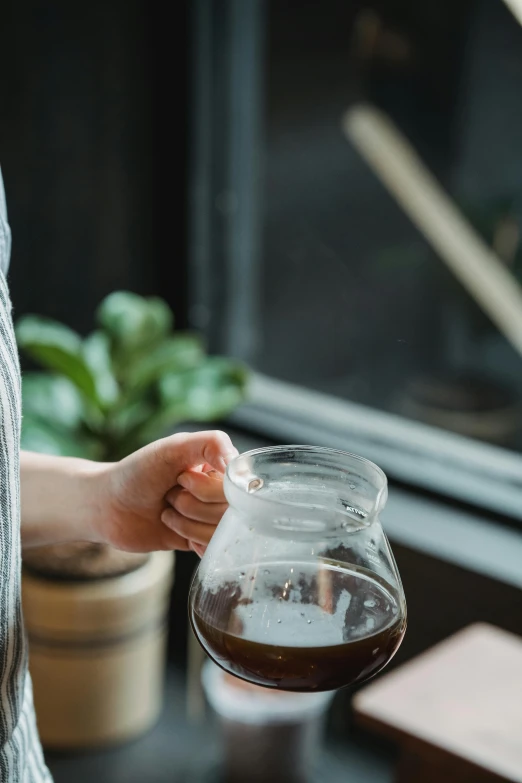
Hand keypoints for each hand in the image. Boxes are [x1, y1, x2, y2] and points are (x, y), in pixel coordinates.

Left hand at [90, 430, 237, 554]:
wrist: (107, 506)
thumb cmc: (138, 471)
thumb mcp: (174, 447)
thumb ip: (212, 443)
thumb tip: (238, 465)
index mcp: (219, 467)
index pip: (237, 487)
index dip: (207, 488)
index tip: (181, 479)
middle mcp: (220, 492)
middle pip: (229, 512)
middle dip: (192, 505)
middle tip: (170, 494)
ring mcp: (211, 518)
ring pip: (220, 532)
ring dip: (187, 522)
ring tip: (167, 510)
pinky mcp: (200, 540)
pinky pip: (214, 548)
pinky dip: (191, 538)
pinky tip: (173, 527)